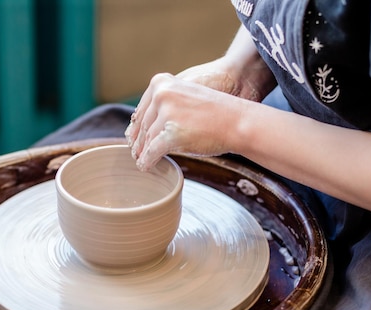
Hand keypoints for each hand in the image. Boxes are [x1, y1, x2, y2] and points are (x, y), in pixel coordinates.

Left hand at [125, 26, 275, 170]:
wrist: (237, 121)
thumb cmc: (214, 113)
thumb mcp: (184, 97)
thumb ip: (164, 104)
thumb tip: (139, 126)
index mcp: (161, 82)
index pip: (141, 110)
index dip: (135, 128)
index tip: (133, 139)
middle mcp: (161, 93)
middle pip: (143, 125)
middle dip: (138, 142)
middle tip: (136, 154)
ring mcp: (166, 112)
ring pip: (147, 140)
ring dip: (142, 153)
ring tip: (142, 161)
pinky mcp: (171, 133)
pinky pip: (152, 151)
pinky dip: (147, 161)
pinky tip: (146, 166)